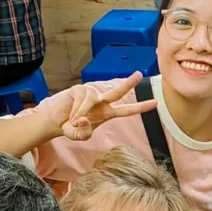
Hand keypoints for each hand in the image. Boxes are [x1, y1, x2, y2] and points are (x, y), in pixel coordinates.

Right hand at [38, 73, 157, 141]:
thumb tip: (85, 119)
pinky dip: (77, 109)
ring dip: (82, 112)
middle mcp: (101, 101)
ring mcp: (90, 94)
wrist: (56, 122)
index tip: (156, 103)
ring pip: (92, 99)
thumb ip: (85, 132)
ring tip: (75, 122)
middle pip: (118, 91)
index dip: (141, 107)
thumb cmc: (72, 128)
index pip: (127, 110)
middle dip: (129, 83)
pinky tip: (71, 115)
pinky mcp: (79, 89)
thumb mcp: (80, 136)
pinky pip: (81, 99)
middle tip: (139, 74)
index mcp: (107, 113)